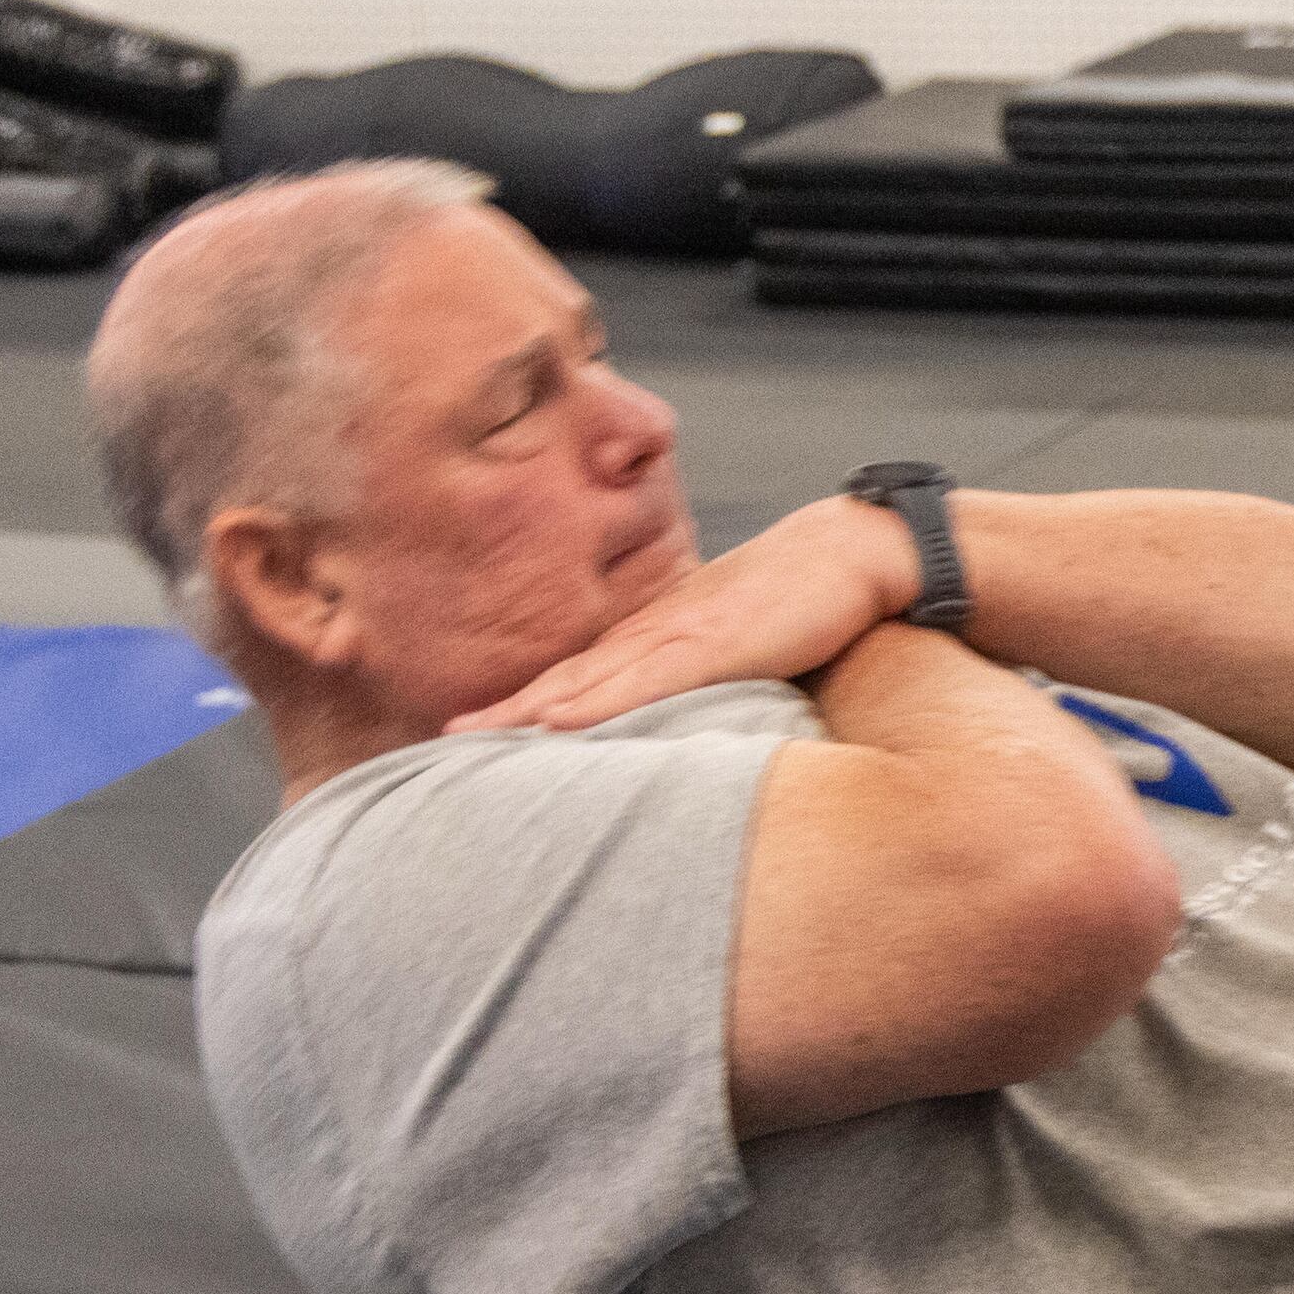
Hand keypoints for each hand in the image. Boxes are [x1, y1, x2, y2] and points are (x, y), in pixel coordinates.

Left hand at [449, 495, 915, 733]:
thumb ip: (709, 673)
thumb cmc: (807, 600)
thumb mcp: (745, 641)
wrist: (852, 552)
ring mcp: (682, 634)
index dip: (524, 703)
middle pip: (566, 678)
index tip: (474, 732)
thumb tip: (690, 719)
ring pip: (590, 679)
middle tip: (441, 742)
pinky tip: (555, 721)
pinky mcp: (715, 643)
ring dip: (530, 709)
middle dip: (504, 711)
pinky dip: (595, 702)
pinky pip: (645, 680)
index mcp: (662, 635)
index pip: (579, 675)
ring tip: (473, 736)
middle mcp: (657, 632)